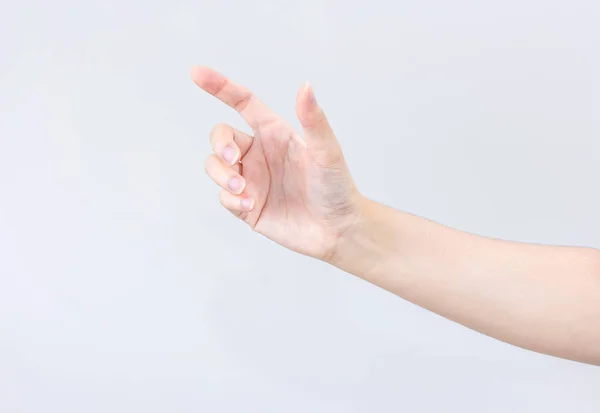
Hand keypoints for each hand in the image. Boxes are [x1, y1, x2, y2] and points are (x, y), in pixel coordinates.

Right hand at [192, 67, 361, 260]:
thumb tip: (306, 86)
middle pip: (220, 136)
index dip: (219, 86)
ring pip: (215, 166)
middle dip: (219, 145)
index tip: (196, 73)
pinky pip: (224, 197)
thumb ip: (314, 120)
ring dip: (221, 175)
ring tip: (243, 189)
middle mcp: (259, 153)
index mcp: (275, 133)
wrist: (337, 230)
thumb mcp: (327, 152)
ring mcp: (252, 179)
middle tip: (233, 160)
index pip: (242, 102)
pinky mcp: (247, 205)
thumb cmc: (337, 187)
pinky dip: (231, 199)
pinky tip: (251, 205)